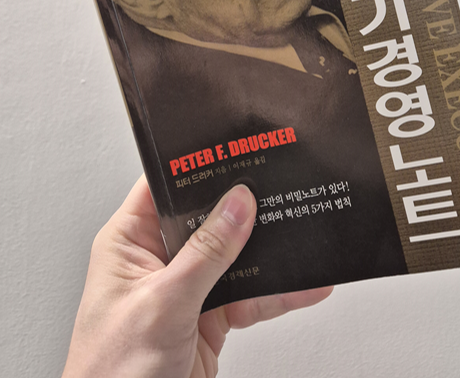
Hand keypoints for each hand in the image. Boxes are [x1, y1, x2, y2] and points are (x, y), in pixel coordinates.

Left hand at [62, 177, 332, 377]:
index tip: (235, 148)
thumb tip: (238, 203)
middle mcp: (157, 260)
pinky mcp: (208, 318)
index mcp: (129, 242)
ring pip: (235, 257)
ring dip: (270, 252)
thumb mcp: (163, 305)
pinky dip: (278, 293)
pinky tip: (305, 286)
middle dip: (245, 207)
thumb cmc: (111, 375)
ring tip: (304, 234)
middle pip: (207, 219)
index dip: (198, 165)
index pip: (164, 186)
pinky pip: (249, 296)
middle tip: (281, 187)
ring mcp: (185, 289)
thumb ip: (206, 254)